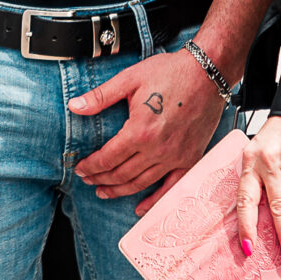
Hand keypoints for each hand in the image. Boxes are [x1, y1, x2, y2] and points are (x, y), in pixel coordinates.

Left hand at [69, 48, 226, 204]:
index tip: (80, 168)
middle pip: (121, 174)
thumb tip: (74, 106)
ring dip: (119, 190)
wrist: (206, 73)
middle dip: (100, 179)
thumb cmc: (170, 72)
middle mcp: (157, 149)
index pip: (107, 158)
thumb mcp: (130, 79)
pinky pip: (170, 187)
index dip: (91, 166)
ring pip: (141, 183)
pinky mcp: (190, 158)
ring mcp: (175, 157)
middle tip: (88, 180)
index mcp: (140, 131)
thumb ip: (100, 96)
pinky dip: (154, 201)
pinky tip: (140, 207)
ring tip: (104, 191)